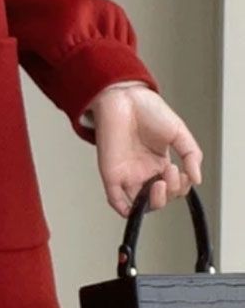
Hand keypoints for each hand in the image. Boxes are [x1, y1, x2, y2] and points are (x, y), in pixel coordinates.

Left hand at [88, 85, 202, 217]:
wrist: (125, 97)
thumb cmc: (148, 110)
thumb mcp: (179, 133)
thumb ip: (191, 155)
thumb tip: (197, 179)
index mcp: (159, 163)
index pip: (173, 188)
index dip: (181, 187)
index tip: (183, 171)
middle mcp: (143, 171)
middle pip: (159, 199)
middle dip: (171, 192)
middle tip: (172, 172)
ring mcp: (127, 174)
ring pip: (140, 204)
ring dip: (155, 202)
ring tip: (161, 183)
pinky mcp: (111, 174)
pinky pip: (116, 200)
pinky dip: (126, 209)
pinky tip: (139, 205)